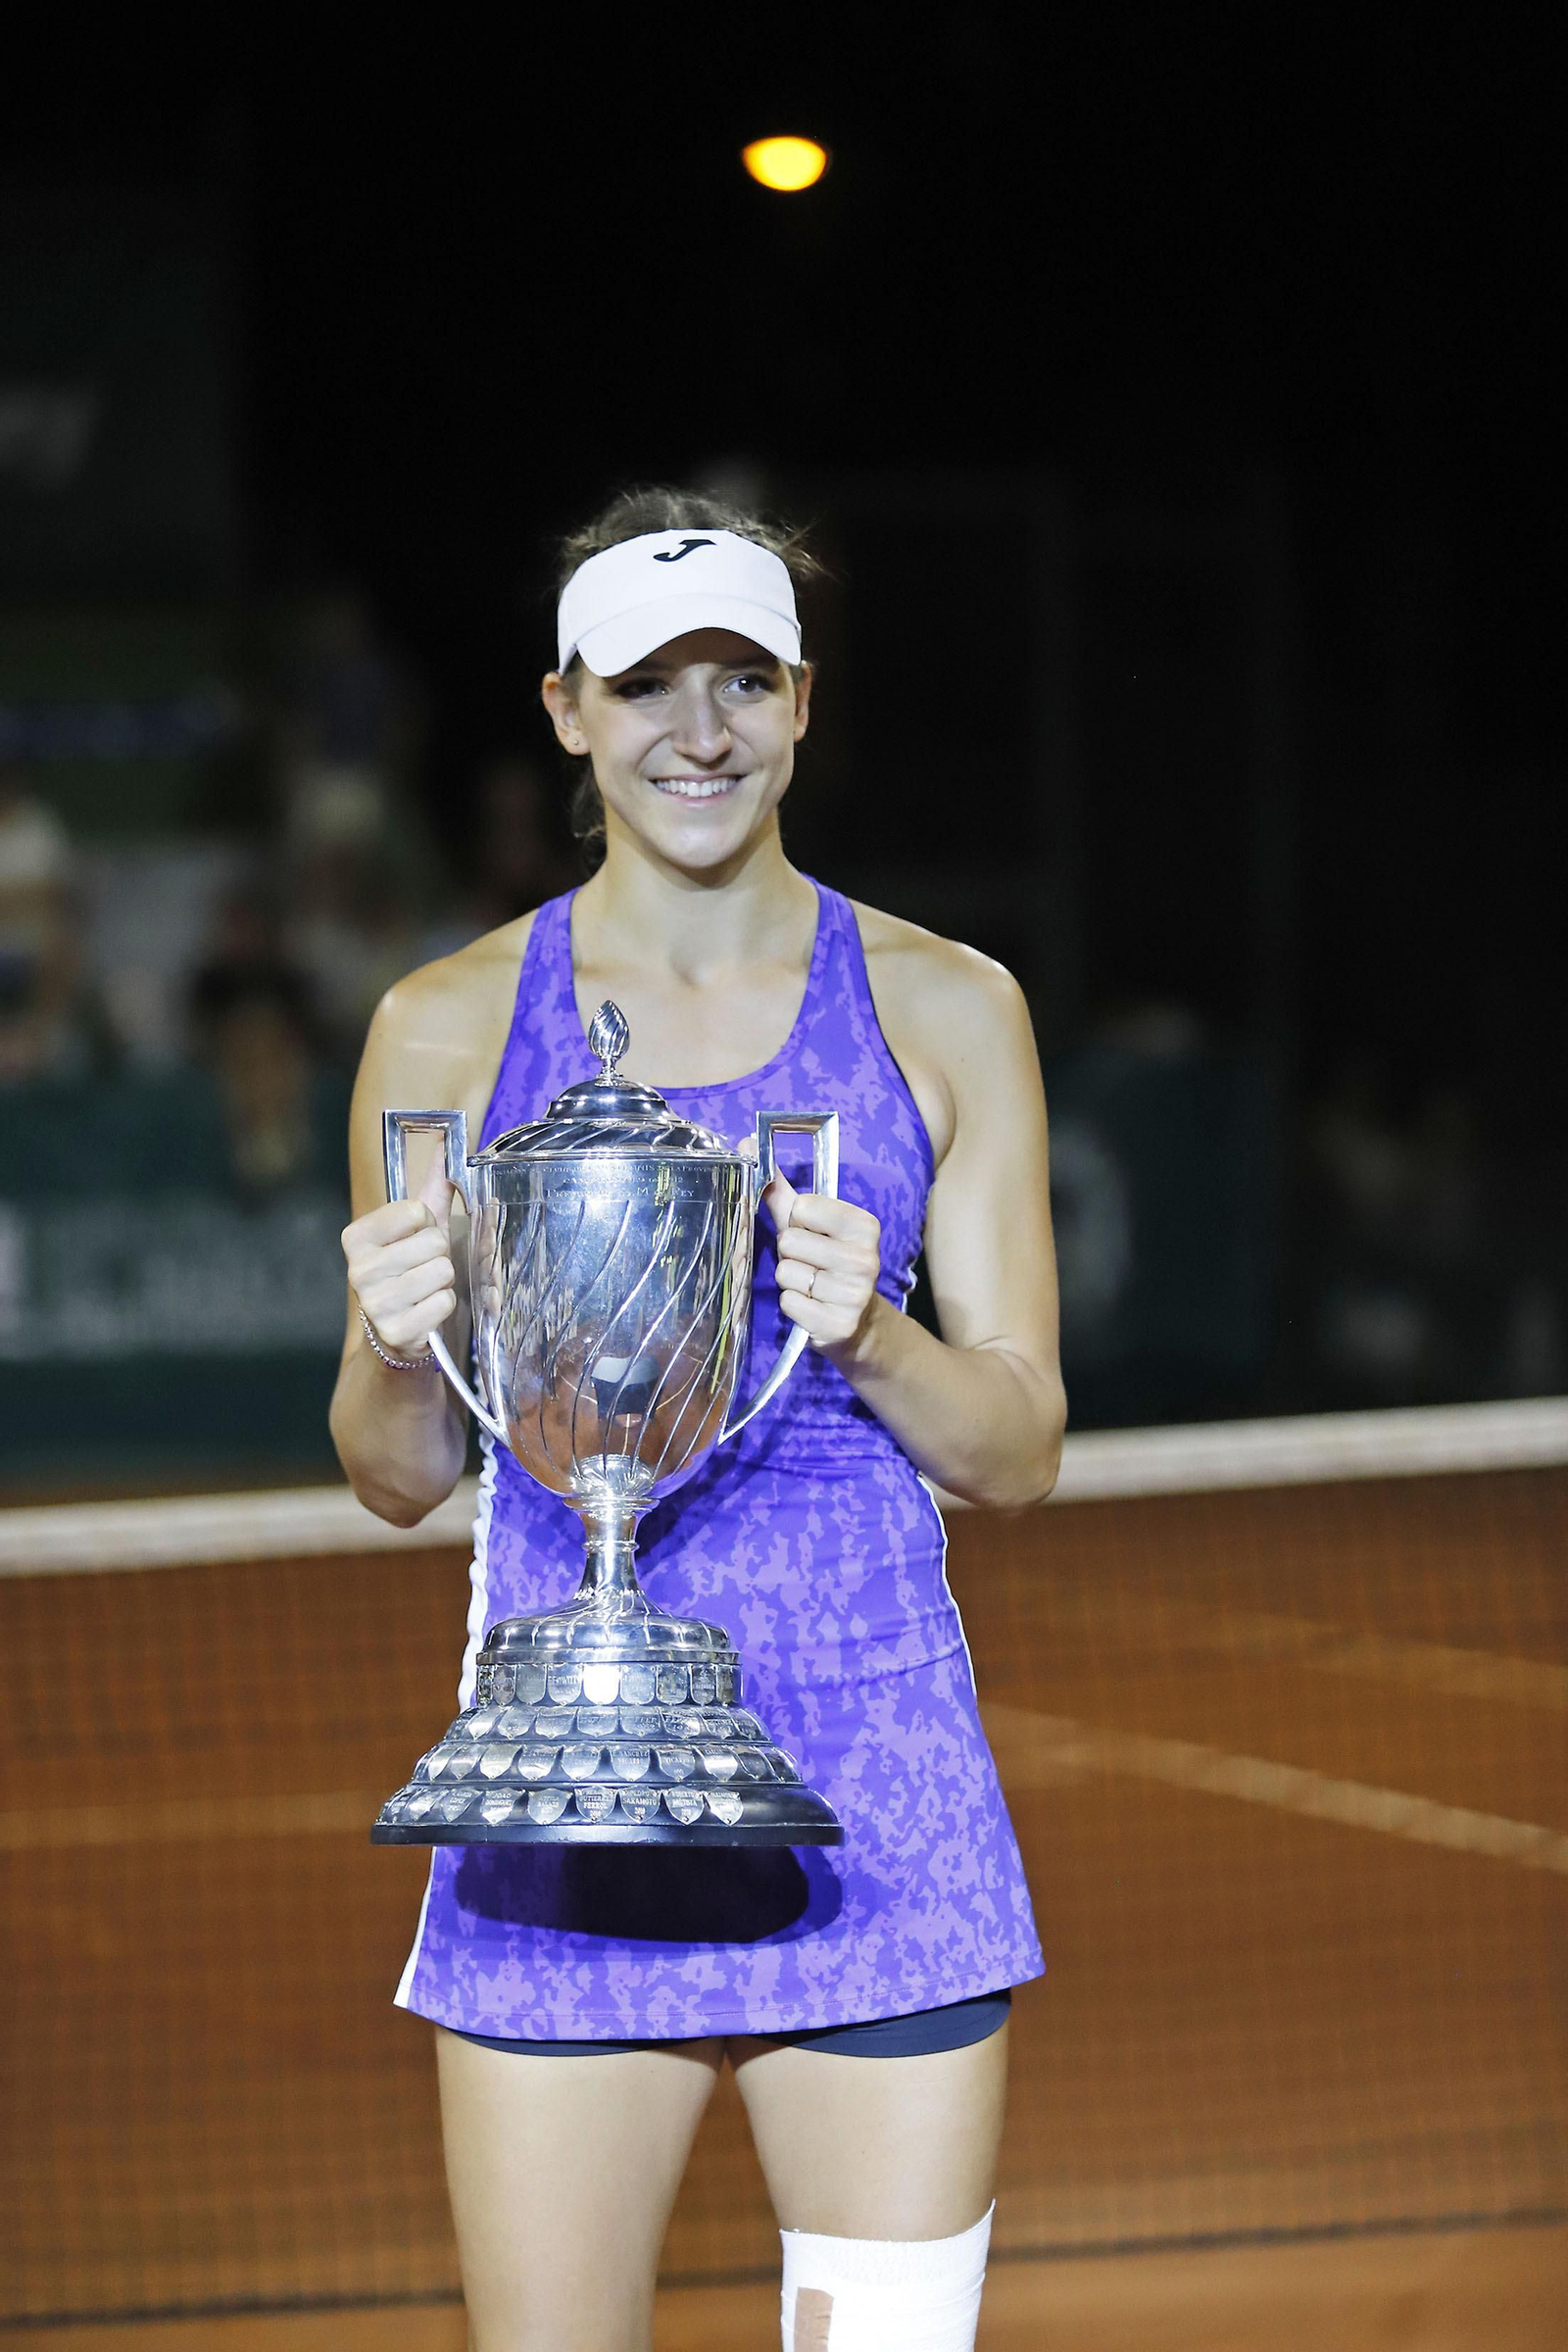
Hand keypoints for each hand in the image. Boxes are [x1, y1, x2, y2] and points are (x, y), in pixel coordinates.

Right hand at [342, 1162, 456, 1361]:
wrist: (398, 1332)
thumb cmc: (410, 1271)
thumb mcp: (418, 1229)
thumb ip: (434, 1187)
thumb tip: (449, 1142)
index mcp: (356, 1237)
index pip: (417, 1210)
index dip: (428, 1224)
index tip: (416, 1239)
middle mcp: (358, 1269)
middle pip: (434, 1242)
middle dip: (439, 1254)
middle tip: (424, 1268)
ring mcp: (375, 1304)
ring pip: (442, 1271)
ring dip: (444, 1281)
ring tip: (426, 1289)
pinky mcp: (396, 1331)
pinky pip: (444, 1302)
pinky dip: (444, 1305)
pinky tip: (427, 1311)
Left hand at [764, 1171, 882, 1355]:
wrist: (857, 1321)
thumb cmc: (826, 1262)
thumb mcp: (810, 1224)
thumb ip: (780, 1190)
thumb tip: (747, 1145)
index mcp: (864, 1224)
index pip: (801, 1208)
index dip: (797, 1223)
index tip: (813, 1235)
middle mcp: (866, 1257)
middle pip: (790, 1241)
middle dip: (791, 1254)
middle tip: (811, 1264)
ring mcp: (855, 1293)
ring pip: (787, 1273)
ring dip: (791, 1281)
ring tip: (812, 1285)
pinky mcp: (839, 1324)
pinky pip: (790, 1303)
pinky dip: (793, 1305)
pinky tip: (812, 1306)